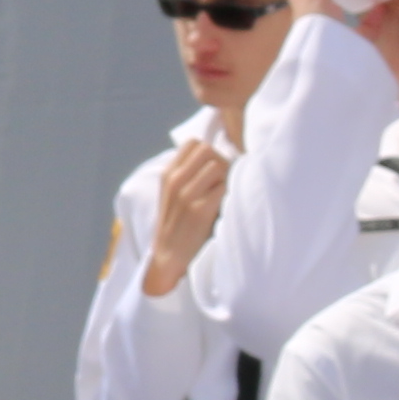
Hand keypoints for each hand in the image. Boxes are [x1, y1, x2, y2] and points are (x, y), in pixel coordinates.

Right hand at [142, 129, 231, 291]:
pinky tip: (227, 205)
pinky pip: (224, 188)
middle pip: (208, 150)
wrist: (168, 256)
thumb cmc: (177, 224)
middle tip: (224, 182)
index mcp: (168, 174)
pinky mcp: (200, 211)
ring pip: (219, 166)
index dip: (209, 153)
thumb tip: (216, 157)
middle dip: (221, 162)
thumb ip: (187, 174)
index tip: (213, 169)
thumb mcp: (172, 194)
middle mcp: (175, 181)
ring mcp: (187, 196)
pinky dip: (230, 194)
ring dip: (228, 178)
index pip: (193, 143)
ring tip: (226, 194)